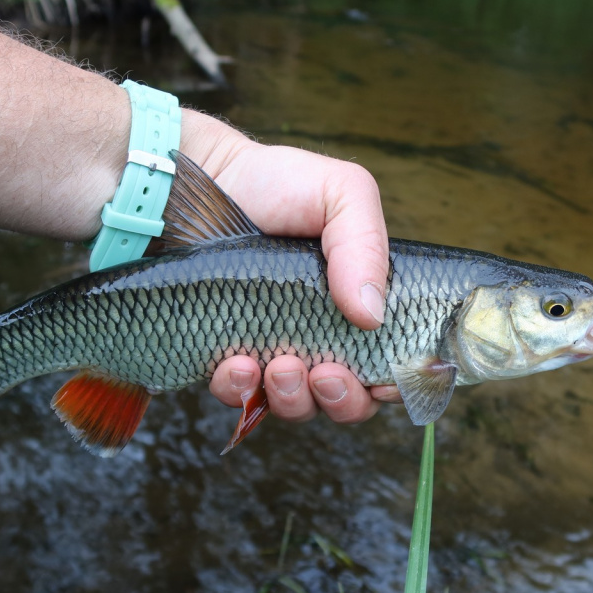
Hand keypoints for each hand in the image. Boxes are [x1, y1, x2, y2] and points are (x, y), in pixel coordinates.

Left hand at [180, 110, 400, 424]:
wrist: (197, 185)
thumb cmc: (276, 185)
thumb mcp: (342, 192)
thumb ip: (367, 244)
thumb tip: (372, 315)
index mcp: (362, 305)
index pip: (392, 364)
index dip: (395, 383)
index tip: (382, 379)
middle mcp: (323, 337)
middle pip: (351, 401)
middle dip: (344, 399)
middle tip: (326, 373)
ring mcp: (275, 352)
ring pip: (298, 407)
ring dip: (295, 399)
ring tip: (280, 365)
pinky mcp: (227, 359)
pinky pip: (240, 398)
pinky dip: (242, 392)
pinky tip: (236, 365)